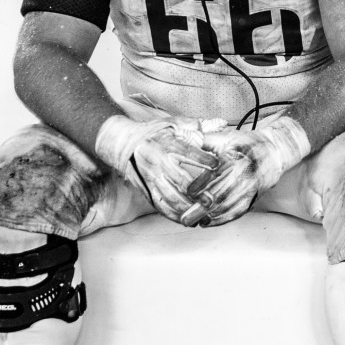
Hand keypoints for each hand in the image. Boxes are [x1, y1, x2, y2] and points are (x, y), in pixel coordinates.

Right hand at [94, 115, 220, 224]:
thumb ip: (196, 125)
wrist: (123, 142)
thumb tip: (221, 124)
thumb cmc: (154, 132)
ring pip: (168, 196)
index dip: (202, 159)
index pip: (186, 153)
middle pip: (178, 179)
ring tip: (202, 214)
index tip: (216, 164)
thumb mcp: (173, 123)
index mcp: (166, 144)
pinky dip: (173, 215)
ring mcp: (151, 177)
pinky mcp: (146, 189)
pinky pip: (159, 205)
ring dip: (186, 208)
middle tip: (211, 200)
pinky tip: (186, 221)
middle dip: (196, 191)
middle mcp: (157, 161)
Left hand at [191, 118, 310, 226]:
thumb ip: (204, 140)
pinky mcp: (253, 198)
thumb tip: (183, 143)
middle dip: (201, 208)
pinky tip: (207, 222)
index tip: (187, 192)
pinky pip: (236, 212)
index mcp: (236, 158)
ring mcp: (250, 189)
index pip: (215, 175)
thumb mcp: (226, 137)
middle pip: (220, 195)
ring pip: (228, 207)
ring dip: (209, 217)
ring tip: (191, 221)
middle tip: (184, 216)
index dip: (200, 184)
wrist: (274, 152)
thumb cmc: (246, 143)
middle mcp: (245, 175)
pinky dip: (221, 220)